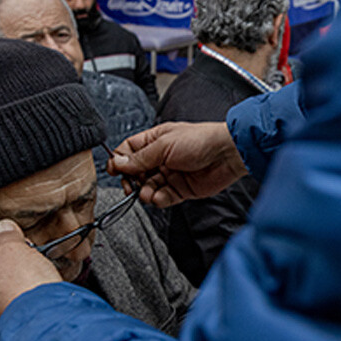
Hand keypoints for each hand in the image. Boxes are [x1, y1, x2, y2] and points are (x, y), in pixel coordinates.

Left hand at [0, 220, 60, 330]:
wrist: (44, 323)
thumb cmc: (23, 289)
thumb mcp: (15, 249)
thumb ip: (6, 235)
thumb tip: (4, 230)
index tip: (9, 231)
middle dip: (2, 254)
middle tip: (21, 248)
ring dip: (10, 271)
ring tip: (29, 265)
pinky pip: (1, 298)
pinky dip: (14, 289)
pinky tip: (29, 283)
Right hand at [109, 121, 247, 207]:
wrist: (227, 154)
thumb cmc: (200, 140)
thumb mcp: (164, 145)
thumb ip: (140, 158)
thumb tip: (118, 163)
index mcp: (155, 141)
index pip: (129, 151)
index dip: (119, 161)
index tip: (114, 171)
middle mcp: (161, 158)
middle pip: (135, 172)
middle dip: (130, 180)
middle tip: (129, 185)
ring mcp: (170, 174)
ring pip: (148, 187)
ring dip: (143, 192)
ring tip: (146, 193)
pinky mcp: (181, 189)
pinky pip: (163, 197)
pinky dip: (158, 199)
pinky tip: (157, 197)